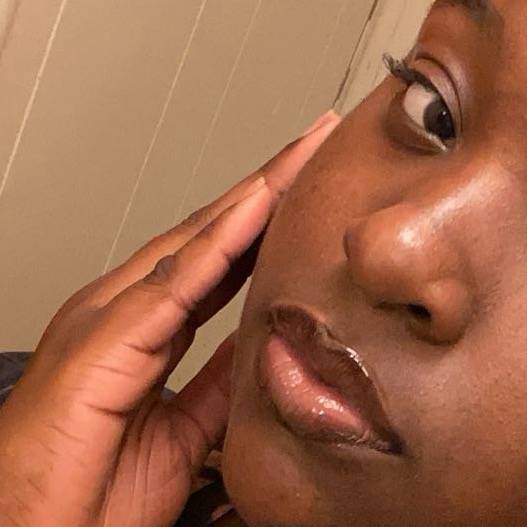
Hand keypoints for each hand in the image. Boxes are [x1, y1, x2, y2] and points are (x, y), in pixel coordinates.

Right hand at [0, 111, 339, 526]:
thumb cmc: (89, 484)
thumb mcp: (182, 425)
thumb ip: (216, 378)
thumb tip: (257, 344)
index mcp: (146, 324)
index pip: (220, 255)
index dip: (265, 219)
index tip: (305, 189)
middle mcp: (130, 303)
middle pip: (215, 231)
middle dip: (267, 187)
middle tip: (312, 144)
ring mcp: (114, 312)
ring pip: (200, 238)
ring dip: (255, 194)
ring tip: (301, 153)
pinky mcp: (107, 337)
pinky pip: (177, 278)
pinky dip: (220, 239)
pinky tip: (257, 204)